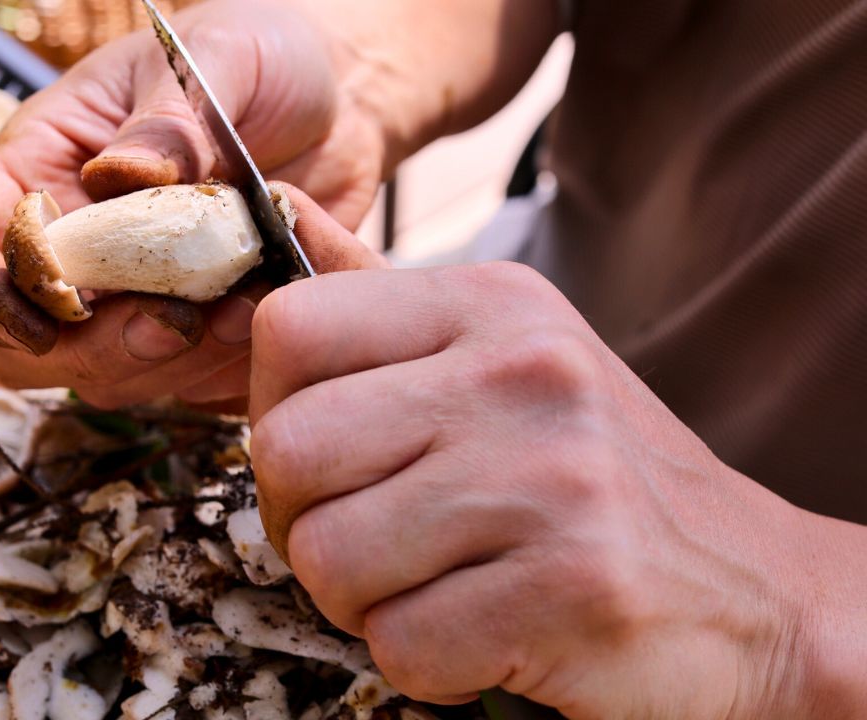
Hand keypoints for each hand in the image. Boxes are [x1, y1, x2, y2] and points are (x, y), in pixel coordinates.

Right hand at [0, 0, 385, 407]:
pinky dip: (218, 367)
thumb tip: (115, 179)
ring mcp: (130, 298)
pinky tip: (262, 318)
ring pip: (103, 376)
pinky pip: (184, 383)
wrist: (336, 97)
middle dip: (87, 350)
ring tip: (240, 308)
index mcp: (40, 170)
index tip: (47, 318)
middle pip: (21, 345)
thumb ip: (168, 119)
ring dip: (164, 361)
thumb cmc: (253, 55)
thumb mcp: (216, 57)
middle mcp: (72, 247)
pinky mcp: (192, 331)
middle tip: (170, 320)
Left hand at [249, 225, 839, 716]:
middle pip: (286, 451)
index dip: (271, 411)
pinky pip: (401, 645)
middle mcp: (522, 374)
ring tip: (434, 584)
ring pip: (328, 559)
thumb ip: (378, 298)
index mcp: (492, 304)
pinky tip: (483, 631)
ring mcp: (554, 480)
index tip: (323, 456)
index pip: (289, 329)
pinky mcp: (575, 588)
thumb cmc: (596, 476)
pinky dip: (424, 661)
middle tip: (368, 540)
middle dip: (301, 520)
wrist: (755, 594)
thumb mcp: (502, 355)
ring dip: (360, 599)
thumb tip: (281, 209)